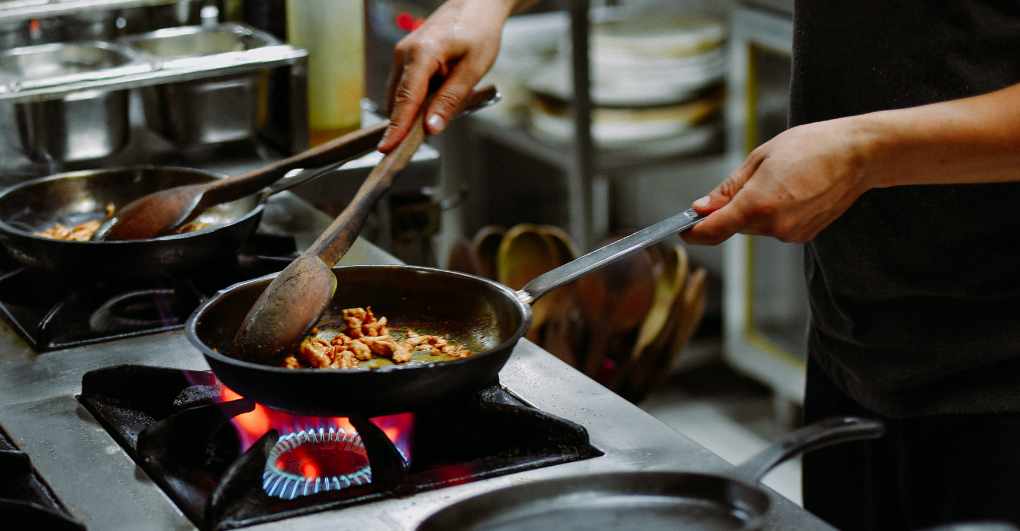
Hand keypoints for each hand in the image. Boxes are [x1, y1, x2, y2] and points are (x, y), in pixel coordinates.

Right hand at [378, 0, 512, 152]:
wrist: (475, 6)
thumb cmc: (478, 32)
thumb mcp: (473, 69)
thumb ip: (451, 100)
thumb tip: (431, 128)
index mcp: (422, 54)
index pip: (405, 99)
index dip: (397, 127)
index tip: (387, 149)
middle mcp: (405, 53)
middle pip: (398, 100)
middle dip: (405, 125)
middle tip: (417, 144)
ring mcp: (402, 55)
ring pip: (400, 96)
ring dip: (414, 112)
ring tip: (440, 111)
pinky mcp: (405, 58)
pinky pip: (405, 87)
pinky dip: (416, 100)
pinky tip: (436, 99)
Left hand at [683, 117, 874, 244]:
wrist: (859, 154)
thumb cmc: (810, 146)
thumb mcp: (760, 158)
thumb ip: (728, 189)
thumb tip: (701, 207)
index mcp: (757, 205)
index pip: (713, 230)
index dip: (693, 231)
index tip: (682, 229)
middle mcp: (773, 226)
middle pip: (735, 225)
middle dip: (731, 209)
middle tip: (752, 178)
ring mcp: (790, 234)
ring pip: (756, 226)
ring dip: (756, 208)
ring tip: (781, 178)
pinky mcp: (805, 235)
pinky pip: (776, 226)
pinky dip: (775, 212)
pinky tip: (794, 190)